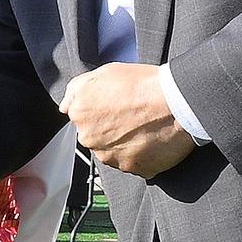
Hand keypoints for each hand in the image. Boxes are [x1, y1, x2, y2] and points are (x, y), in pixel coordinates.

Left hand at [61, 63, 196, 178]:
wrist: (176, 102)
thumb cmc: (143, 84)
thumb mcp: (104, 72)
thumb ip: (76, 90)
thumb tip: (65, 106)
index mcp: (80, 114)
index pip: (83, 118)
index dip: (102, 111)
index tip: (117, 106)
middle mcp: (90, 139)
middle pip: (97, 138)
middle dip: (111, 130)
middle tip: (134, 116)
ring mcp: (111, 157)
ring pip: (114, 153)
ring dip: (125, 144)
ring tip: (146, 127)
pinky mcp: (133, 169)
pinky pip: (135, 164)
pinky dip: (143, 155)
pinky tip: (154, 139)